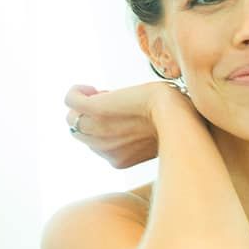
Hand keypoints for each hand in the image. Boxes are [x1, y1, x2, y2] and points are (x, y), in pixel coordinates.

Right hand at [64, 81, 191, 168]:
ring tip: (107, 95)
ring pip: (73, 118)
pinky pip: (71, 100)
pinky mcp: (94, 110)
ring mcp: (98, 132)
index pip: (98, 143)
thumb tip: (141, 120)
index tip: (124, 113)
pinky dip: (78, 91)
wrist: (178, 116)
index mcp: (119, 160)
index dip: (106, 125)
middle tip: (116, 103)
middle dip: (93, 115)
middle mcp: (105, 151)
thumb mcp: (158, 133)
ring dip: (87, 103)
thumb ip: (144, 134)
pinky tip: (93, 88)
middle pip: (81, 132)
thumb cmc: (178, 122)